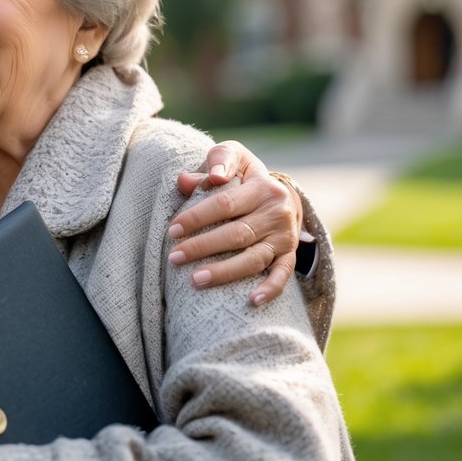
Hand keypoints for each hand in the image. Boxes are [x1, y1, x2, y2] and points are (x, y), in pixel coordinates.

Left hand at [168, 141, 303, 305]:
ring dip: (225, 272)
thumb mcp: (235, 159)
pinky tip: (252, 301)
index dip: (197, 217)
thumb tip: (184, 179)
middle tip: (174, 257)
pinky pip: (282, 274)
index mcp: (261, 186)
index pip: (224, 203)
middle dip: (202, 247)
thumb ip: (215, 162)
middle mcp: (277, 212)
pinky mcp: (289, 254)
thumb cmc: (246, 176)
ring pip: (254, 258)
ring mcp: (284, 236)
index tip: (172, 230)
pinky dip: (270, 289)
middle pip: (237, 234)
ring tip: (195, 280)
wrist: (283, 194)